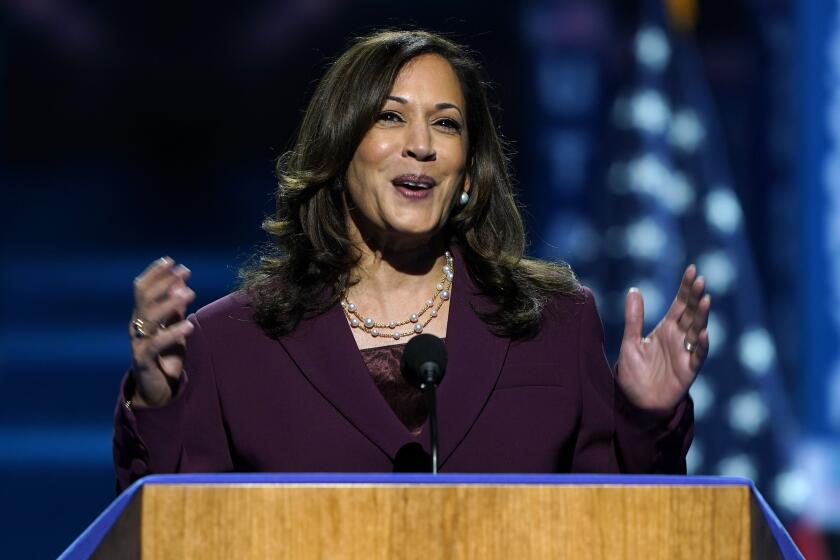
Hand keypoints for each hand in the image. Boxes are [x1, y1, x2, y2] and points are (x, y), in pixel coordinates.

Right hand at [129, 257, 194, 406]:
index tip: (172, 261)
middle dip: (163, 282)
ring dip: (170, 303)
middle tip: (184, 271)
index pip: (141, 289)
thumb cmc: (165, 355)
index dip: (155, 273)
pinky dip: (174, 332)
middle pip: (144, 298)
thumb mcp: (173, 327)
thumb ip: (175, 307)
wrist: (158, 388)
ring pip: (149, 318)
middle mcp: (136, 326)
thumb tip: (181, 280)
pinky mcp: (144, 360)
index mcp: (141, 316)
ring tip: (190, 293)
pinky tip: (190, 325)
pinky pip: (157, 344)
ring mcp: (138, 343)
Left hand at [616, 265, 710, 413]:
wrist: (636, 402)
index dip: (686, 288)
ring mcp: (685, 353)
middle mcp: (679, 338)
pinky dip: (701, 344)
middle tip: (699, 280)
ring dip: (701, 316)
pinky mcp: (688, 370)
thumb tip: (634, 289)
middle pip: (691, 313)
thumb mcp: (630, 342)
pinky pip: (697, 355)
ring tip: (704, 299)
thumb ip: (633, 318)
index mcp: (666, 329)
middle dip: (695, 297)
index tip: (691, 269)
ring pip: (697, 330)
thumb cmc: (634, 372)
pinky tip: (702, 332)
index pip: (680, 304)